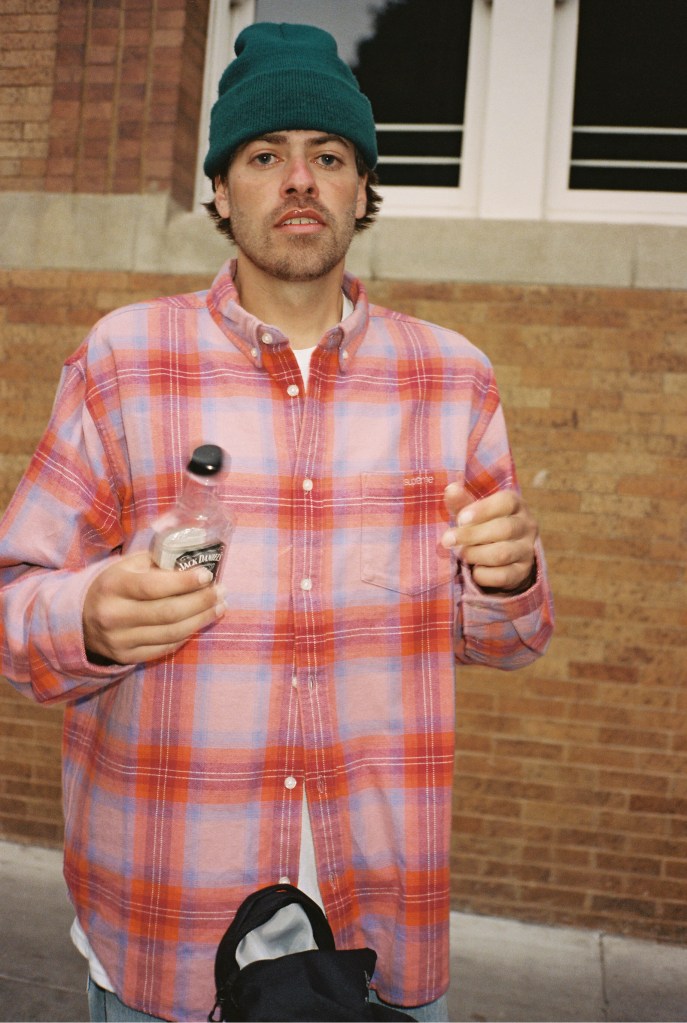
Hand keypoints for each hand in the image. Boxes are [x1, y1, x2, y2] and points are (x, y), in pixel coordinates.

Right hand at [83, 552, 225, 665]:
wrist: (80, 619)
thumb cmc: (114, 585)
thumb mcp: (127, 565)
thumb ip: (157, 560)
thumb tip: (196, 554)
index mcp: (113, 586)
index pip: (153, 586)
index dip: (184, 582)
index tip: (207, 576)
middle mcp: (114, 615)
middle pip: (168, 612)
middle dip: (201, 602)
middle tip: (221, 592)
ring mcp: (120, 640)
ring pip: (171, 633)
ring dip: (201, 619)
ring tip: (219, 607)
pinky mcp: (127, 657)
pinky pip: (165, 647)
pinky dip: (187, 635)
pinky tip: (200, 622)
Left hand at [441, 485, 537, 592]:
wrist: (502, 556)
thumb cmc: (483, 526)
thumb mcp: (473, 512)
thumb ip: (462, 502)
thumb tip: (451, 489)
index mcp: (515, 505)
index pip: (506, 502)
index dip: (482, 510)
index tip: (460, 519)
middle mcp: (527, 526)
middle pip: (503, 529)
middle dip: (471, 535)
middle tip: (447, 540)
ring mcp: (527, 550)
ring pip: (502, 554)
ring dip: (475, 555)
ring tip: (461, 554)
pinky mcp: (523, 572)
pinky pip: (503, 576)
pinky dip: (483, 575)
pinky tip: (474, 570)